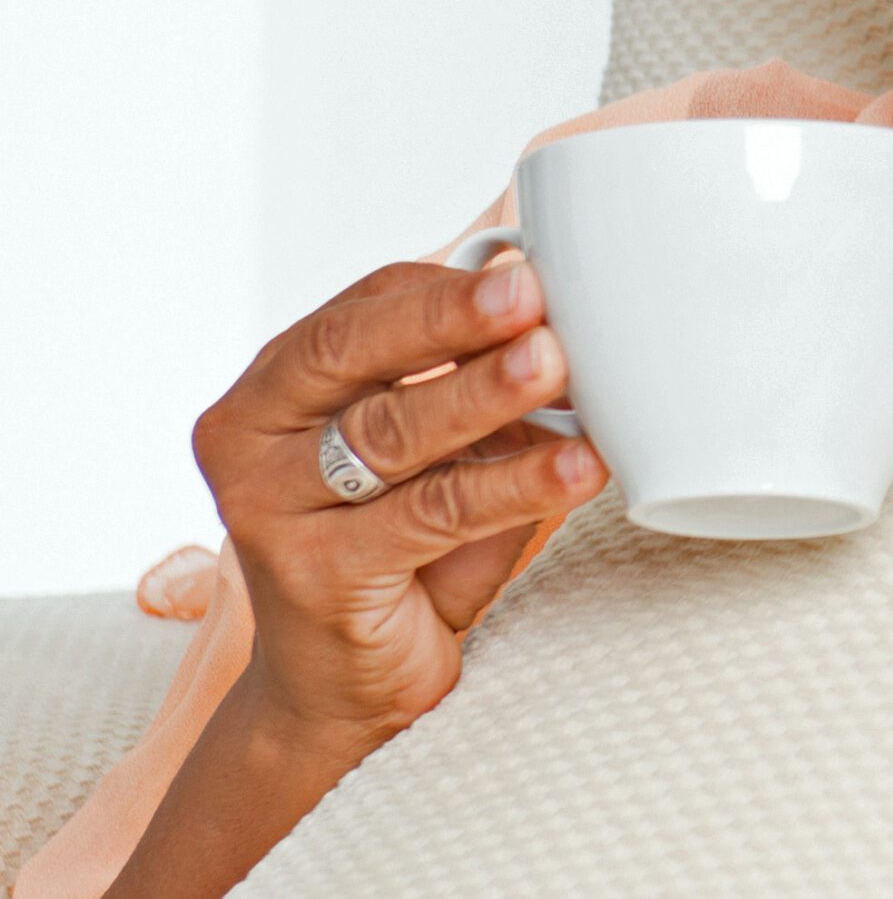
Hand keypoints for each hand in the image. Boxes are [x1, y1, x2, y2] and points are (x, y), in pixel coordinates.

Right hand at [190, 256, 608, 745]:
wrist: (347, 689)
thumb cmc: (400, 548)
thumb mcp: (433, 454)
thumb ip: (473, 388)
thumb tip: (567, 324)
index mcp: (274, 389)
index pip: (358, 309)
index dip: (443, 287)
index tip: (527, 269)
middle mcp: (251, 441)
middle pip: (354, 354)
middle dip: (450, 318)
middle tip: (530, 295)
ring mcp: (271, 512)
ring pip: (393, 432)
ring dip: (484, 394)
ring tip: (555, 365)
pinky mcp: (317, 576)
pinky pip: (431, 514)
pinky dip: (513, 483)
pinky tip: (574, 467)